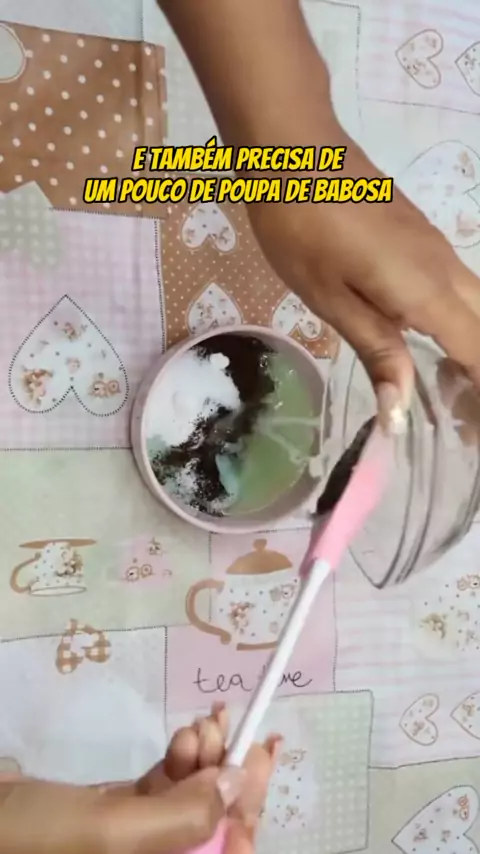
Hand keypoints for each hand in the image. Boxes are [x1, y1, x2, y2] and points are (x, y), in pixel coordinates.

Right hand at [0, 704, 278, 853]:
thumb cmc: (37, 841)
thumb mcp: (111, 834)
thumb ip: (182, 816)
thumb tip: (237, 784)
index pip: (227, 852)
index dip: (250, 808)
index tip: (265, 754)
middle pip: (213, 822)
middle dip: (226, 773)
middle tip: (227, 726)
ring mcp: (135, 840)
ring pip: (188, 799)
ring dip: (202, 758)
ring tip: (198, 725)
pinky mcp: (114, 814)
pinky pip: (161, 788)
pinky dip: (177, 760)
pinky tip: (182, 736)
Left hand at [160, 0, 479, 429]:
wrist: (294, 154)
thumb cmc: (302, 230)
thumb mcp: (331, 300)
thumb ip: (376, 350)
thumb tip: (402, 408)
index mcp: (427, 291)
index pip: (479, 352)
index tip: (471, 435)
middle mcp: (446, 270)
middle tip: (460, 421)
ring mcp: (437, 249)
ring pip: (476, 306)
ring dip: (472, 350)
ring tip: (448, 395)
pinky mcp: (422, 238)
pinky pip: (458, 288)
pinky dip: (458, 324)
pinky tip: (426, 345)